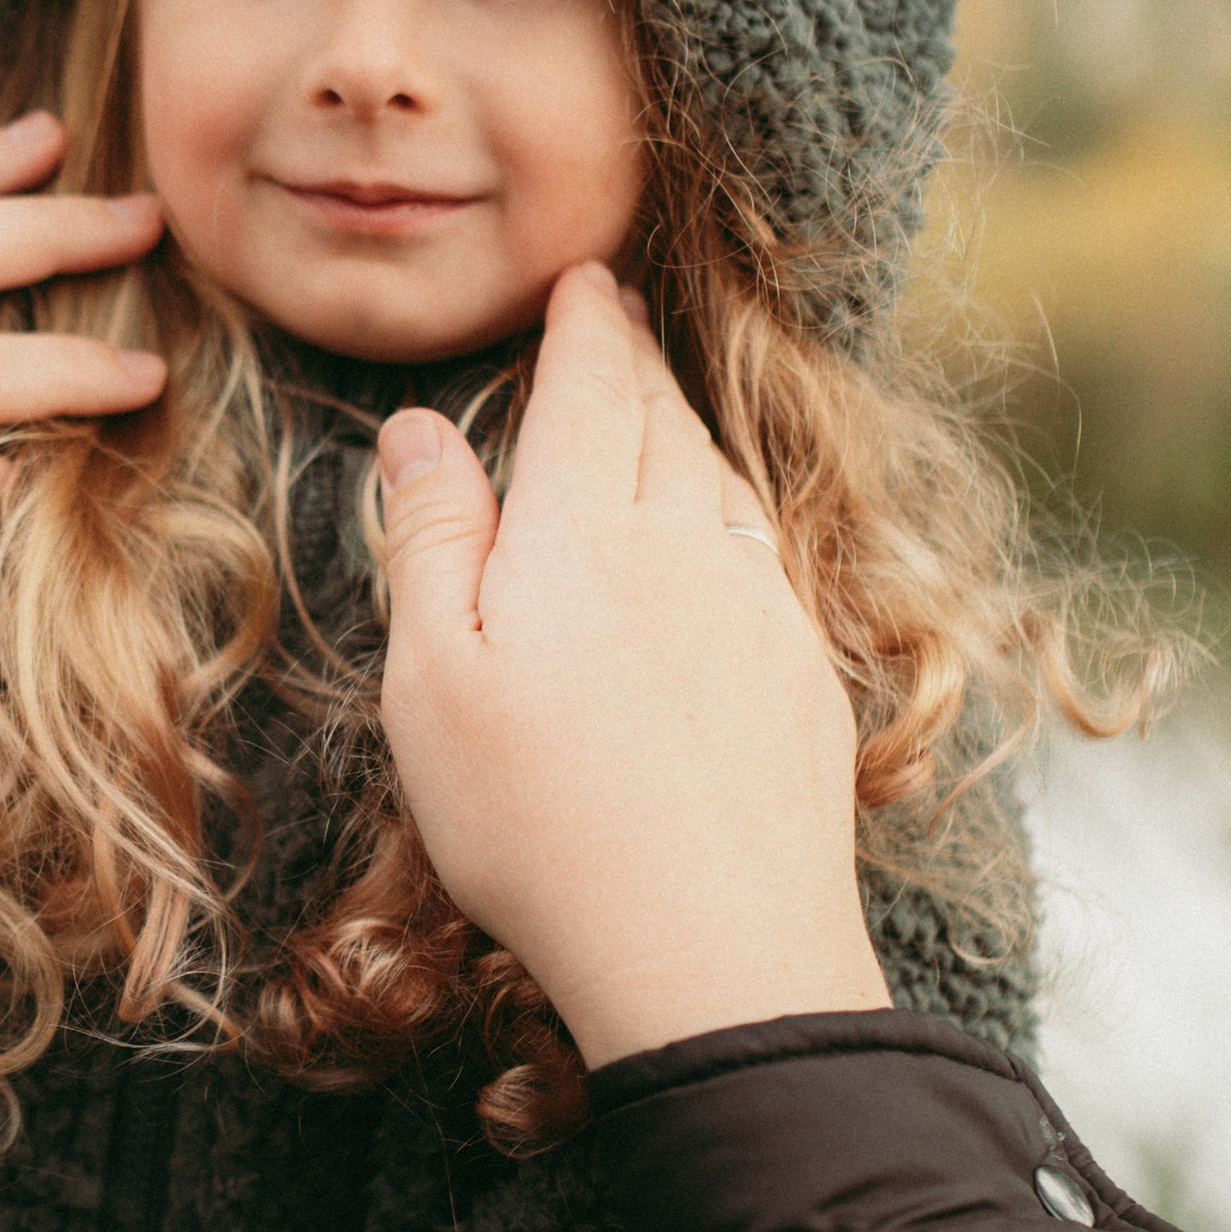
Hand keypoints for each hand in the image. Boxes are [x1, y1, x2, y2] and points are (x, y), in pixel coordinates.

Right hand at [376, 261, 889, 1067]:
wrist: (716, 951)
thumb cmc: (543, 825)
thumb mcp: (436, 681)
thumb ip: (434, 541)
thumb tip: (424, 431)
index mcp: (586, 531)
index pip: (591, 388)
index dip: (584, 323)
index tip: (582, 280)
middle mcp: (690, 546)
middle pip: (664, 422)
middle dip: (635, 363)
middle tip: (617, 323)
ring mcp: (762, 611)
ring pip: (723, 485)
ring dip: (686, 434)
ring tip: (659, 416)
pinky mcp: (806, 680)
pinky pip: (763, 561)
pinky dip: (729, 523)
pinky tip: (719, 551)